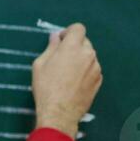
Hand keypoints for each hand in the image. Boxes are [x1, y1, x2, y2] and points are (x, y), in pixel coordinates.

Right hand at [31, 24, 101, 138]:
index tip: (60, 40)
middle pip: (84, 42)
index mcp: (73, 47)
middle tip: (61, 58)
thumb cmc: (46, 87)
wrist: (60, 112)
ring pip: (89, 56)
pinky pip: (92, 69)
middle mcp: (88, 54)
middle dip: (74, 46)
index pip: (78, 28)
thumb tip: (56, 37)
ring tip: (67, 73)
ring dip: (80, 59)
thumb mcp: (40, 65)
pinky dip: (85, 71)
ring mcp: (96, 67)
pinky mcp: (99, 79)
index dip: (68, 32)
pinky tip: (74, 82)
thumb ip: (51, 48)